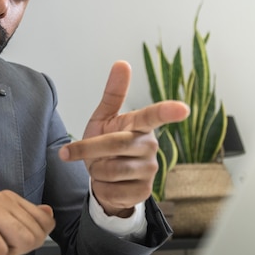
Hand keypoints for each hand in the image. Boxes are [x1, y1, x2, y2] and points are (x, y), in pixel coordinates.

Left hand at [59, 61, 189, 216]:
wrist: (104, 178)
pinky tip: (106, 183)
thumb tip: (121, 63)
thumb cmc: (105, 143)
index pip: (154, 116)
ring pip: (111, 170)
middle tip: (71, 152)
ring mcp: (150, 170)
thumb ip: (113, 94)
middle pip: (116, 144)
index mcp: (140, 125)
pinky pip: (112, 190)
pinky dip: (100, 187)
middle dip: (88, 149)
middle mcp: (149, 146)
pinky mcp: (143, 191)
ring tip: (98, 167)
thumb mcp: (103, 118)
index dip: (167, 112)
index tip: (182, 109)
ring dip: (95, 170)